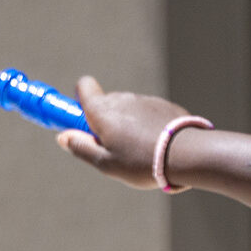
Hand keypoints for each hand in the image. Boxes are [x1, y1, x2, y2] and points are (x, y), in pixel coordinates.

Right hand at [56, 75, 196, 189]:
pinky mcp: (164, 105)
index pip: (83, 87)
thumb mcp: (106, 164)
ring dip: (127, 124)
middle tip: (113, 148)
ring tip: (139, 152)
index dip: (79, 100)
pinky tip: (156, 145)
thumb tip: (63, 136)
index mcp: (103, 110)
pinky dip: (146, 125)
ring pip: (128, 109)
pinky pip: (147, 113)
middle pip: (105, 102)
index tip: (82, 120)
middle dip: (104, 120)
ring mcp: (145, 100)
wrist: (187, 154)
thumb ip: (81, 148)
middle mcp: (122, 99)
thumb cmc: (143, 162)